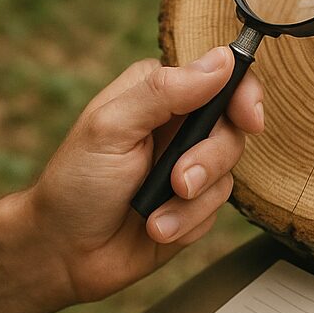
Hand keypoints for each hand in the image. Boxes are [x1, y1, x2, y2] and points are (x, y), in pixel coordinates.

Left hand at [22, 46, 263, 303]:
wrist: (63, 252)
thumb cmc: (76, 183)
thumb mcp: (112, 128)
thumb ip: (166, 92)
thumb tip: (221, 60)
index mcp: (159, 92)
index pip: (220, 78)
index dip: (243, 96)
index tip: (249, 119)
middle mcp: (178, 125)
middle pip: (232, 130)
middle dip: (209, 162)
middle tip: (178, 182)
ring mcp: (188, 166)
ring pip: (228, 175)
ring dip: (192, 202)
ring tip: (154, 217)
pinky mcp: (194, 207)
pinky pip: (216, 211)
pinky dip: (187, 223)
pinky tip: (156, 228)